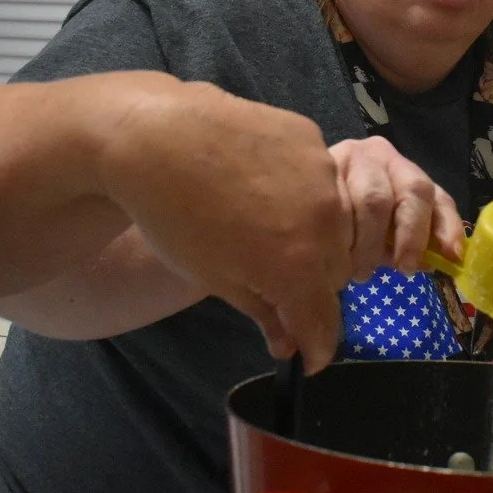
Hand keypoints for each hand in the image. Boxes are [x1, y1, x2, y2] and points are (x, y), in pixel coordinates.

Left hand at [98, 81, 350, 369]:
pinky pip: (322, 178)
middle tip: (276, 281)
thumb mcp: (214, 276)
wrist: (154, 135)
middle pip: (336, 273)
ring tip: (269, 227)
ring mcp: (322, 173)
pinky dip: (304, 192)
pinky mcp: (309, 137)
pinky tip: (263, 184)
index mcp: (298, 265)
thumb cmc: (174, 215)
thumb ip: (263, 310)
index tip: (309, 358)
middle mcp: (324, 221)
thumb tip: (290, 344)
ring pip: (337, 223)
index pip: (325, 321)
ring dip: (316, 237)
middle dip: (313, 287)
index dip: (317, 345)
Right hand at [328, 136, 462, 279]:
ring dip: (370, 244)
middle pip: (412, 191)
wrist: (295, 195)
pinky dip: (342, 235)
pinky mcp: (322, 164)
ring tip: (356, 270)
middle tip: (400, 269)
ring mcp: (352, 155)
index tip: (451, 256)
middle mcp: (382, 155)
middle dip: (411, 237)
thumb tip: (430, 264)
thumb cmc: (349, 224)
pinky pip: (341, 203)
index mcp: (407, 173)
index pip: (436, 195)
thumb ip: (408, 245)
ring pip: (374, 200)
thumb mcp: (384, 235)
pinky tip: (334, 251)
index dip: (447, 226)